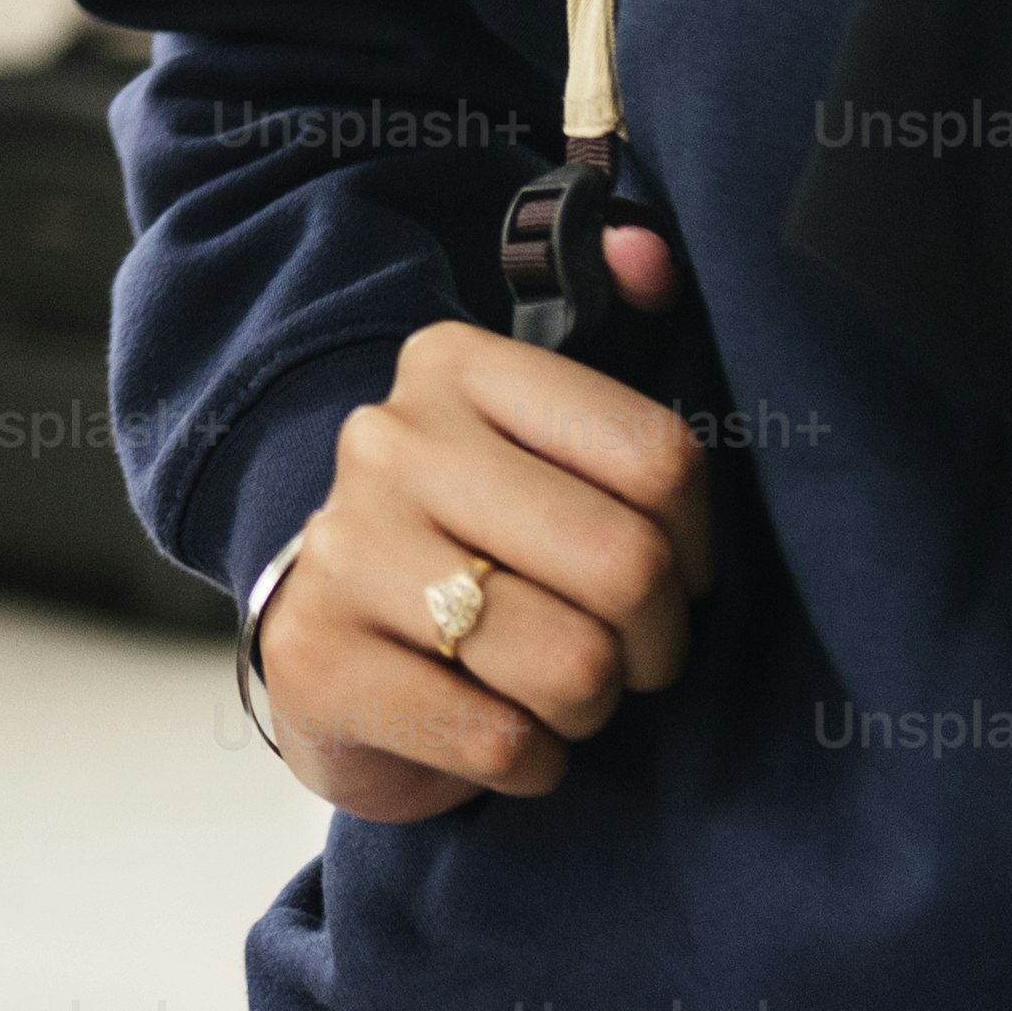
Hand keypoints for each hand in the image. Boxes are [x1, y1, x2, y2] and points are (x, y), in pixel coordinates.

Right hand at [259, 235, 709, 817]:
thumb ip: (623, 328)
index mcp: (453, 365)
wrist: (335, 650)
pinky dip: (527, 760)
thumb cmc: (479, 543)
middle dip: (653, 645)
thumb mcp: (549, 437)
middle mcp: (387, 440)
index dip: (697, 548)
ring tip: (553, 691)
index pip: (660, 458)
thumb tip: (649, 250)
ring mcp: (341, 550)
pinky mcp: (313, 661)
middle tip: (623, 655)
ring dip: (586, 709)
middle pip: (626, 568)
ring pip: (570, 667)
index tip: (669, 571)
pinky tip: (494, 729)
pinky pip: (498, 743)